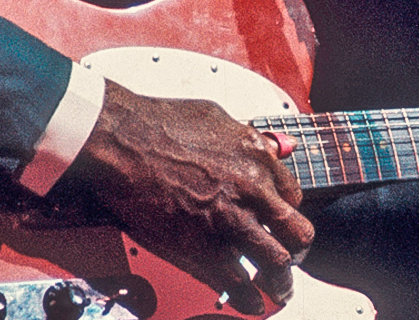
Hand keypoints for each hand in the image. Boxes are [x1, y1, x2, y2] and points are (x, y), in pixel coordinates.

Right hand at [69, 80, 312, 314]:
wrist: (121, 139)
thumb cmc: (159, 123)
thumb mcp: (219, 118)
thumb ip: (248, 140)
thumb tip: (267, 148)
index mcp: (258, 158)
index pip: (293, 195)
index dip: (286, 212)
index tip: (280, 222)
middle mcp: (252, 190)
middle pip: (296, 231)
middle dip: (298, 249)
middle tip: (294, 258)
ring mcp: (227, 220)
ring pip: (274, 260)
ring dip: (280, 280)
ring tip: (280, 290)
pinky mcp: (198, 245)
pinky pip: (233, 280)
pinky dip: (246, 297)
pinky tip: (252, 305)